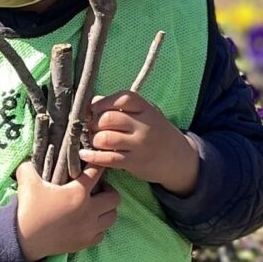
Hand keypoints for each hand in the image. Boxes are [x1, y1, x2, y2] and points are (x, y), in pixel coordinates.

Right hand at [12, 156, 119, 259]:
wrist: (23, 241)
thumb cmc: (28, 210)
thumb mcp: (27, 182)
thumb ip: (30, 166)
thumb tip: (31, 159)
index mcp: (79, 192)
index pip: (98, 172)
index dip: (98, 166)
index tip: (96, 165)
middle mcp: (89, 210)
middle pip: (114, 198)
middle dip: (108, 191)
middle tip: (97, 190)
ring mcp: (89, 228)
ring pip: (112, 217)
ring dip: (106, 210)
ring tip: (95, 207)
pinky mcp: (85, 242)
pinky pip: (102, 234)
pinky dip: (98, 228)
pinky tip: (87, 224)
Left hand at [80, 92, 200, 194]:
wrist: (178, 158)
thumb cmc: (155, 132)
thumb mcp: (145, 114)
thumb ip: (123, 107)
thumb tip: (93, 102)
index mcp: (146, 109)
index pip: (122, 99)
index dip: (104, 102)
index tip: (94, 108)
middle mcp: (144, 126)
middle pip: (109, 119)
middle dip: (94, 123)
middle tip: (91, 127)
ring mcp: (139, 145)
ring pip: (106, 139)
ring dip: (93, 140)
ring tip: (93, 140)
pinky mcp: (134, 162)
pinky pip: (108, 159)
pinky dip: (92, 157)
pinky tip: (84, 154)